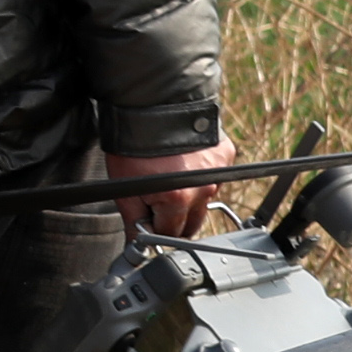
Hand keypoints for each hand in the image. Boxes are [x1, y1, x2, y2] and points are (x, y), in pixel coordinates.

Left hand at [104, 136, 236, 239]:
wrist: (152, 104)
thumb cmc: (134, 144)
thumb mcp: (125, 187)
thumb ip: (134, 221)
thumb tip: (136, 246)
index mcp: (178, 199)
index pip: (170, 234)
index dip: (154, 229)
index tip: (146, 220)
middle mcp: (203, 188)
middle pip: (193, 223)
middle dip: (174, 219)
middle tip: (155, 201)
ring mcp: (218, 171)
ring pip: (204, 200)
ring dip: (189, 197)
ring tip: (167, 176)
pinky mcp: (226, 155)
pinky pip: (214, 176)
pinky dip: (200, 174)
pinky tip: (183, 161)